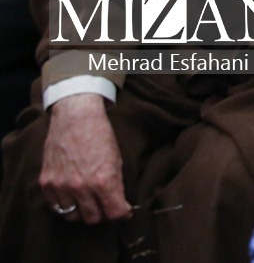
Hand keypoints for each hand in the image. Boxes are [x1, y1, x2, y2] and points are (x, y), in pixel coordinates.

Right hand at [40, 94, 130, 223]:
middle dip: (103, 214)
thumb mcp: (117, 159)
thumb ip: (116, 185)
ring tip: (89, 201)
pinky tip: (73, 195)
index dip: (122, 214)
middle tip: (106, 205)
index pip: (114, 213)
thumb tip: (120, 205)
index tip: (124, 211)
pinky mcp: (46, 183)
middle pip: (93, 219)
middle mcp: (81, 186)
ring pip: (72, 217)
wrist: (75, 117)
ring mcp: (61, 186)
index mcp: (103, 180)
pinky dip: (65, 205)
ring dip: (83, 212)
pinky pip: (56, 207)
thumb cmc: (100, 135)